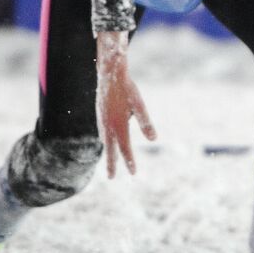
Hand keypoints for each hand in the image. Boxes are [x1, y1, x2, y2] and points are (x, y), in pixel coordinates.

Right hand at [95, 30, 157, 177]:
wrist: (109, 74)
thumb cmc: (127, 89)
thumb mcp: (140, 105)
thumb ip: (145, 123)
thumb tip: (154, 140)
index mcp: (119, 126)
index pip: (125, 149)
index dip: (129, 162)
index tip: (133, 173)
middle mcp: (108, 126)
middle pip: (110, 150)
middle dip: (112, 164)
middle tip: (112, 178)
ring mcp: (101, 121)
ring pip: (106, 141)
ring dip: (109, 152)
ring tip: (112, 162)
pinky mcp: (100, 115)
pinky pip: (103, 132)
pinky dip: (106, 141)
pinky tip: (107, 141)